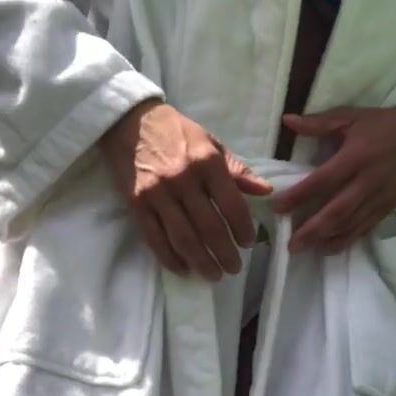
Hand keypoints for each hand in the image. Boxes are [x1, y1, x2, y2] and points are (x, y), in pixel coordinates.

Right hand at [98, 99, 272, 280]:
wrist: (129, 121)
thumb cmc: (175, 131)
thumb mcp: (211, 142)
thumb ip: (237, 169)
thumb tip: (265, 190)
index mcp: (207, 162)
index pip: (232, 204)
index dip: (242, 228)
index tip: (248, 243)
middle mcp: (183, 180)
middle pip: (209, 228)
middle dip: (224, 253)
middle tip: (234, 268)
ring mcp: (158, 194)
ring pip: (184, 239)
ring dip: (201, 262)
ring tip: (213, 274)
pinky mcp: (136, 204)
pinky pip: (155, 239)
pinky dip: (170, 258)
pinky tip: (183, 269)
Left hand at [272, 105, 395, 253]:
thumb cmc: (381, 125)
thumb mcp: (350, 117)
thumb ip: (318, 122)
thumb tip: (287, 121)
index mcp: (356, 156)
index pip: (323, 180)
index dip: (300, 195)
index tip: (278, 207)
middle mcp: (368, 180)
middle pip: (338, 211)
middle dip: (313, 230)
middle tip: (292, 244)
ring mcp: (380, 197)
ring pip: (352, 224)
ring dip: (328, 239)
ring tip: (306, 249)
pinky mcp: (389, 207)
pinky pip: (366, 228)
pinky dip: (347, 239)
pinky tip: (330, 247)